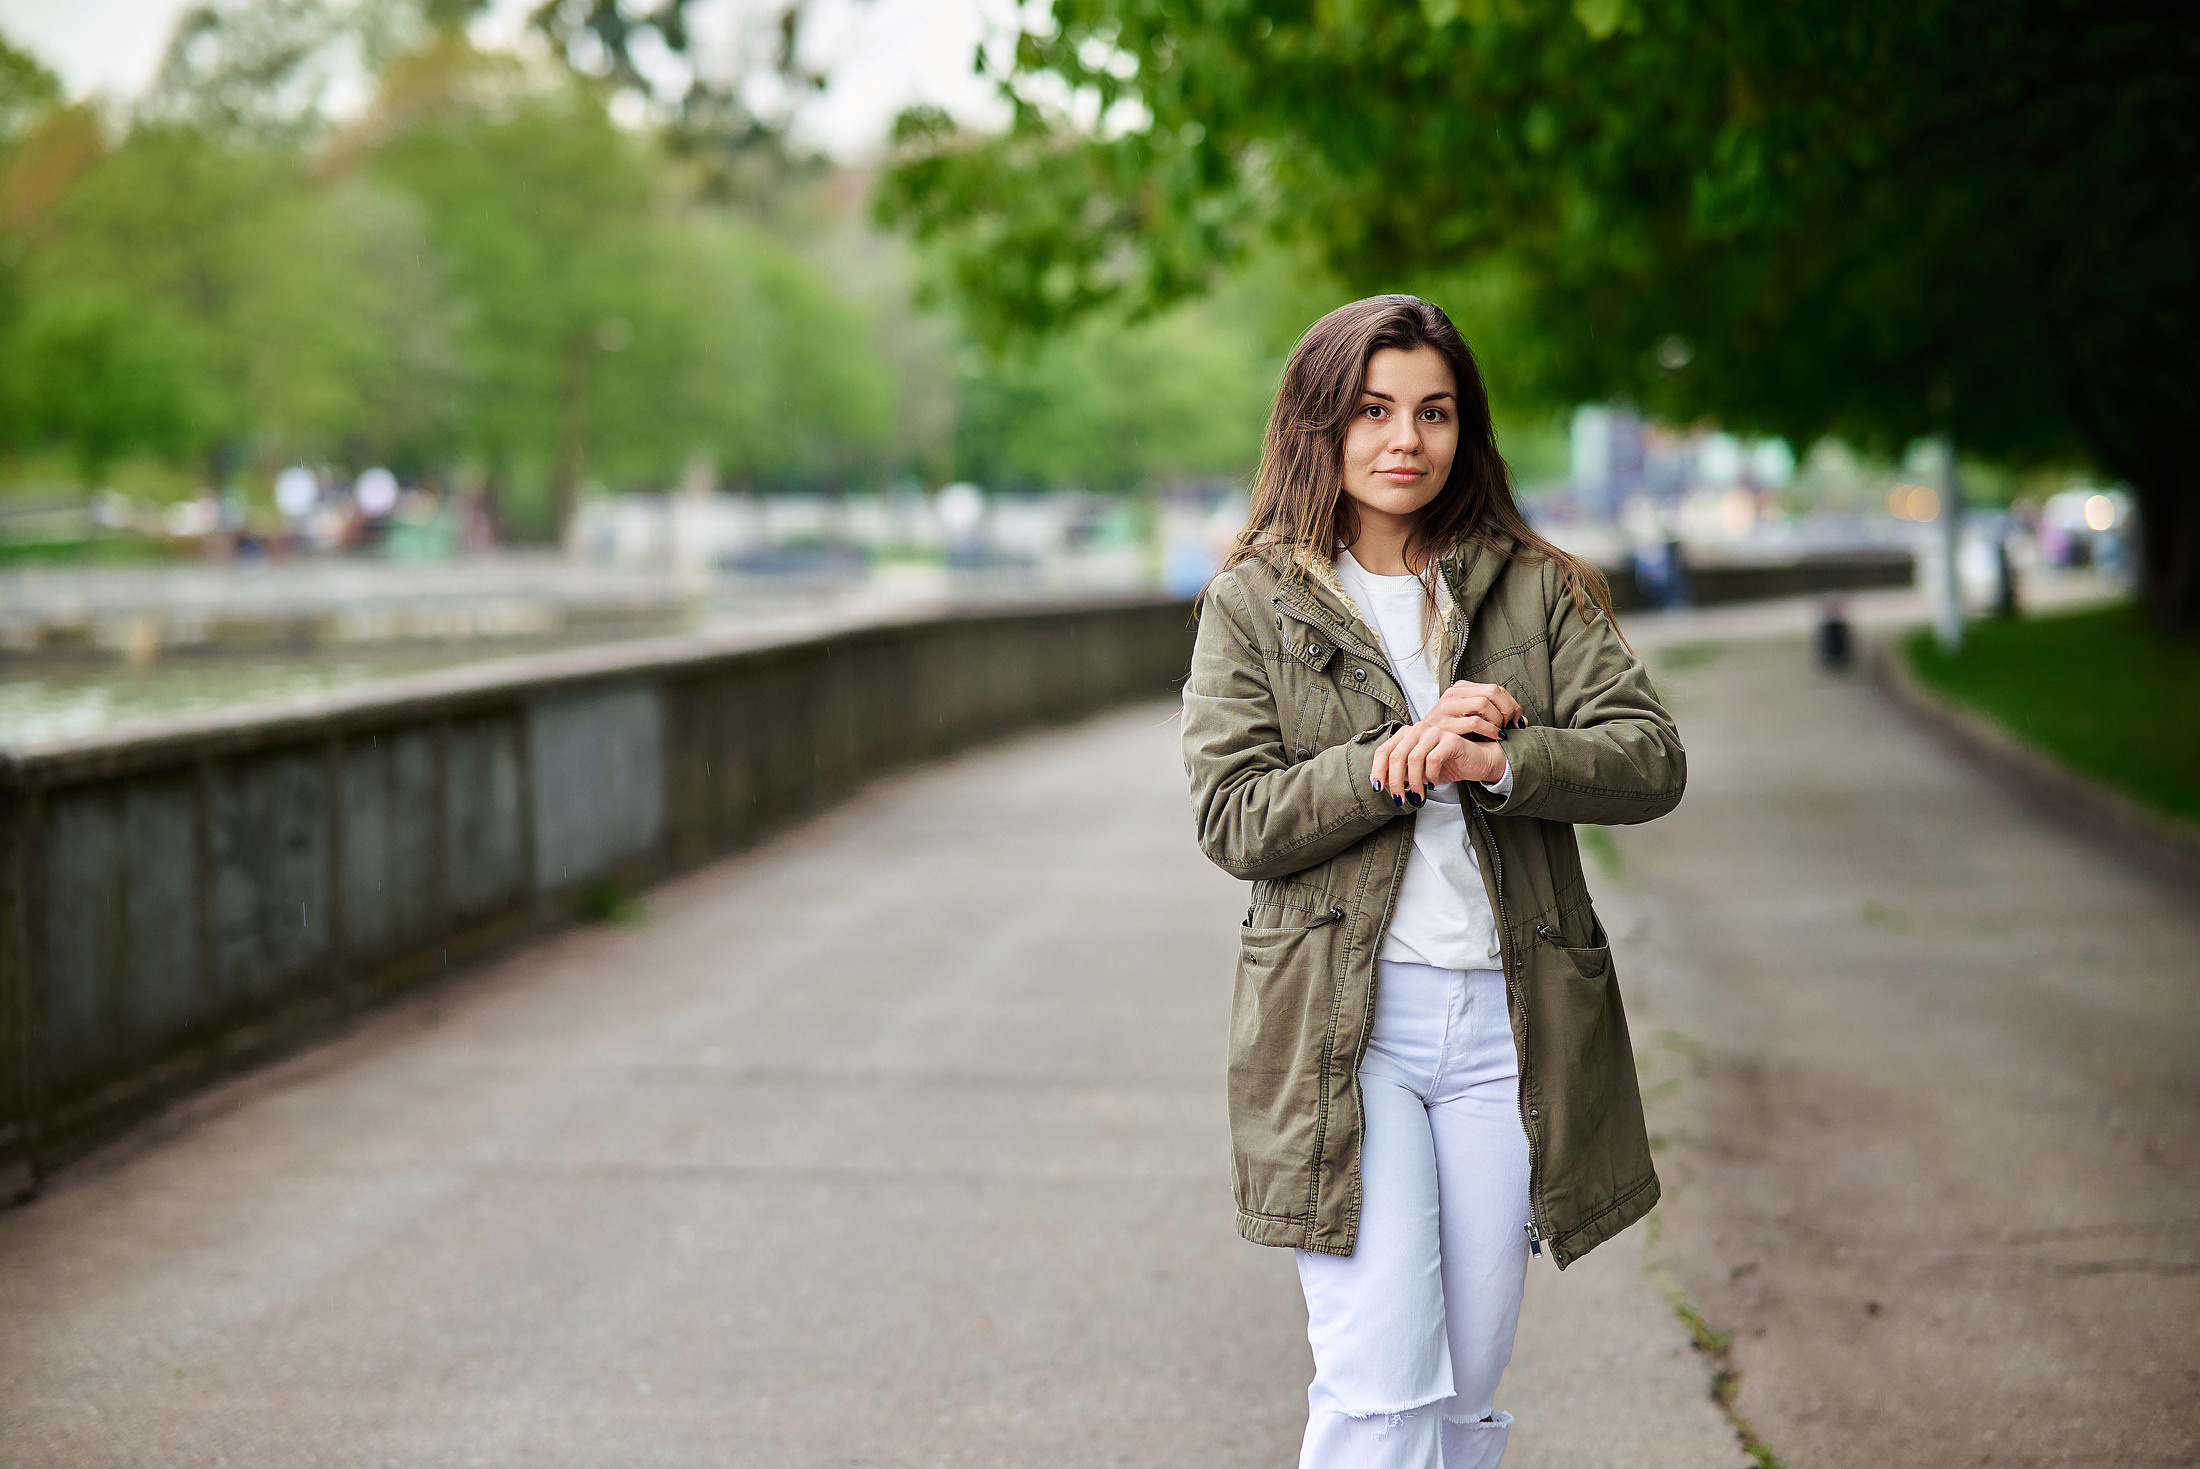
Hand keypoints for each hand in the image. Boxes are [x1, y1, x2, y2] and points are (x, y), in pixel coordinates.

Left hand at [1371, 721, 1508, 803]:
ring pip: (1413, 758)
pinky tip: (1433, 784)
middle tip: (1399, 799)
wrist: (1475, 763)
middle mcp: (1418, 729)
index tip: (1378, 788)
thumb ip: (1400, 773)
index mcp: (1406, 734)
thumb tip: (1379, 782)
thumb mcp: (1417, 772)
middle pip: (1396, 755)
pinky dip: (1430, 775)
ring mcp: (1434, 732)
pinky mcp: (1450, 739)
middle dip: (1395, 781)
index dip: (1377, 769)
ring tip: (1418, 795)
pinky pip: (1433, 759)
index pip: (1384, 750)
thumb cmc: (1445, 767)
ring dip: (1413, 782)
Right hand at [1421, 680, 1525, 742]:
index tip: (1515, 721)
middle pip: (1493, 692)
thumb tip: (1523, 722)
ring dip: (1498, 720)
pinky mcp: (1445, 724)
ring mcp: (1447, 707)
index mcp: (1460, 689)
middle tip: (1509, 726)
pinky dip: (1490, 730)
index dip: (1511, 705)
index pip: (1495, 688)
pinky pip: (1476, 722)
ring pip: (1485, 704)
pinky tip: (1493, 737)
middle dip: (1508, 710)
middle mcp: (1453, 694)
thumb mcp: (1471, 719)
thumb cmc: (1453, 735)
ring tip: (1498, 732)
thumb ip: (1494, 714)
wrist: (1424, 748)